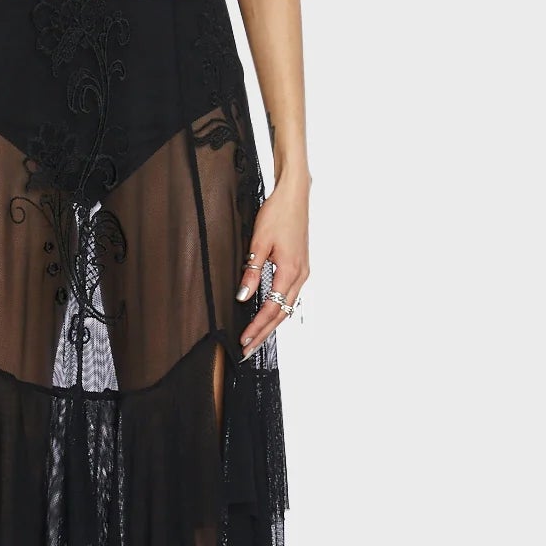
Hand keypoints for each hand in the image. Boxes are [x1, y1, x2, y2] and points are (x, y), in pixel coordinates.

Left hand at [236, 178, 309, 357]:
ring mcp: (303, 272)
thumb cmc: (277, 214)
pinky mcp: (301, 267)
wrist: (295, 196)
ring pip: (287, 307)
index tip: (243, 340)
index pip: (271, 308)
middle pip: (281, 314)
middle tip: (247, 350)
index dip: (256, 327)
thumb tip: (242, 297)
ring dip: (270, 324)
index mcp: (291, 271)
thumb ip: (251, 271)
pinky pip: (290, 296)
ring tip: (255, 338)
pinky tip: (268, 316)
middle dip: (263, 333)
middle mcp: (301, 275)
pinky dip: (278, 310)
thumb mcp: (259, 242)